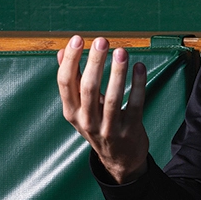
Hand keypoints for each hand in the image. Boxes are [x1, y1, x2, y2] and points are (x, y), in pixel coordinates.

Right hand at [57, 35, 149, 182]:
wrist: (119, 160)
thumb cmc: (99, 125)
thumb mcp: (81, 107)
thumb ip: (73, 81)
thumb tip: (61, 52)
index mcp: (71, 112)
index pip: (65, 82)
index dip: (70, 60)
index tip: (78, 39)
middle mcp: (87, 121)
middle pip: (88, 87)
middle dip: (94, 62)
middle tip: (102, 41)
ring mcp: (109, 128)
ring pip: (113, 97)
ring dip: (117, 72)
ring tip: (122, 51)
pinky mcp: (130, 130)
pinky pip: (135, 105)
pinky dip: (138, 85)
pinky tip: (140, 67)